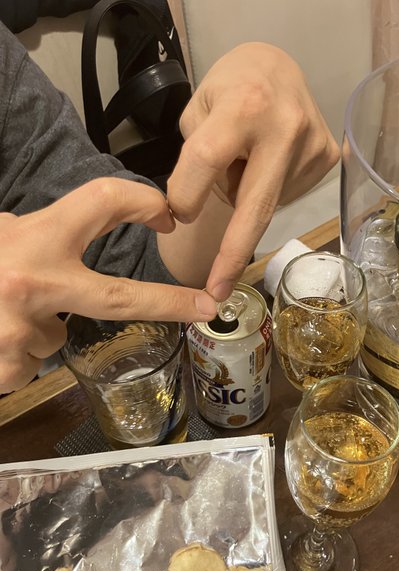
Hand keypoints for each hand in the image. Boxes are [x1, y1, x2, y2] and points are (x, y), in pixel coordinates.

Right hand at [0, 178, 216, 392]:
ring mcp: (21, 331)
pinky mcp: (8, 367)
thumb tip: (72, 238)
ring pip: (57, 335)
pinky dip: (13, 352)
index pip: (103, 202)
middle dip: (172, 302)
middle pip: (122, 297)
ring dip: (35, 325)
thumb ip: (33, 235)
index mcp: (33, 237)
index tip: (166, 212)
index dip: (141, 201)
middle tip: (207, 307)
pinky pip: (29, 362)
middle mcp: (34, 282)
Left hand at [167, 42, 339, 300]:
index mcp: (244, 106)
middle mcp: (286, 127)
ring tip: (248, 159)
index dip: (183, 195)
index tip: (175, 213)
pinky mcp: (329, 158)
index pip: (205, 163)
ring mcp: (313, 146)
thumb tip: (197, 208)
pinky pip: (287, 193)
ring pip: (267, 203)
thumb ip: (196, 158)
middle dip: (232, 256)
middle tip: (216, 294)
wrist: (277, 66)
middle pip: (255, 208)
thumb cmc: (228, 88)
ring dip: (246, 197)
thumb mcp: (198, 110)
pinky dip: (267, 189)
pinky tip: (268, 161)